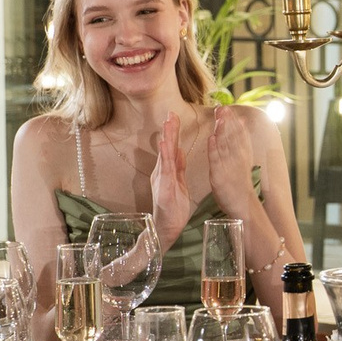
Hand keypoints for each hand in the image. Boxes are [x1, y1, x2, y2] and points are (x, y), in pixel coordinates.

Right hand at [149, 122, 192, 242]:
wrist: (167, 227)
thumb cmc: (173, 206)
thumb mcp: (178, 182)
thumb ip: (178, 166)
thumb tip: (179, 150)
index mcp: (167, 170)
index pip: (171, 148)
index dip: (172, 132)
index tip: (174, 116)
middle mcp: (162, 173)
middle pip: (166, 148)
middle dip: (168, 131)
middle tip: (170, 113)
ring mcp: (162, 181)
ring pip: (164, 157)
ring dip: (166, 141)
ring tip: (167, 125)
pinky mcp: (164, 190)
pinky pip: (165, 173)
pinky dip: (165, 159)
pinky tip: (166, 148)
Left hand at [204, 105, 255, 209]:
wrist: (244, 206)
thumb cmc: (240, 187)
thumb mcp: (242, 167)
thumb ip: (239, 153)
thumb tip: (238, 141)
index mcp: (243, 157)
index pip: (239, 136)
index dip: (234, 122)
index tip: (229, 109)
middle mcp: (238, 159)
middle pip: (233, 137)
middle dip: (228, 121)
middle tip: (223, 107)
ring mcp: (229, 167)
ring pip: (226, 145)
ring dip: (222, 130)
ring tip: (219, 116)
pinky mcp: (220, 176)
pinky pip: (217, 160)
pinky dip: (215, 148)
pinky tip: (212, 138)